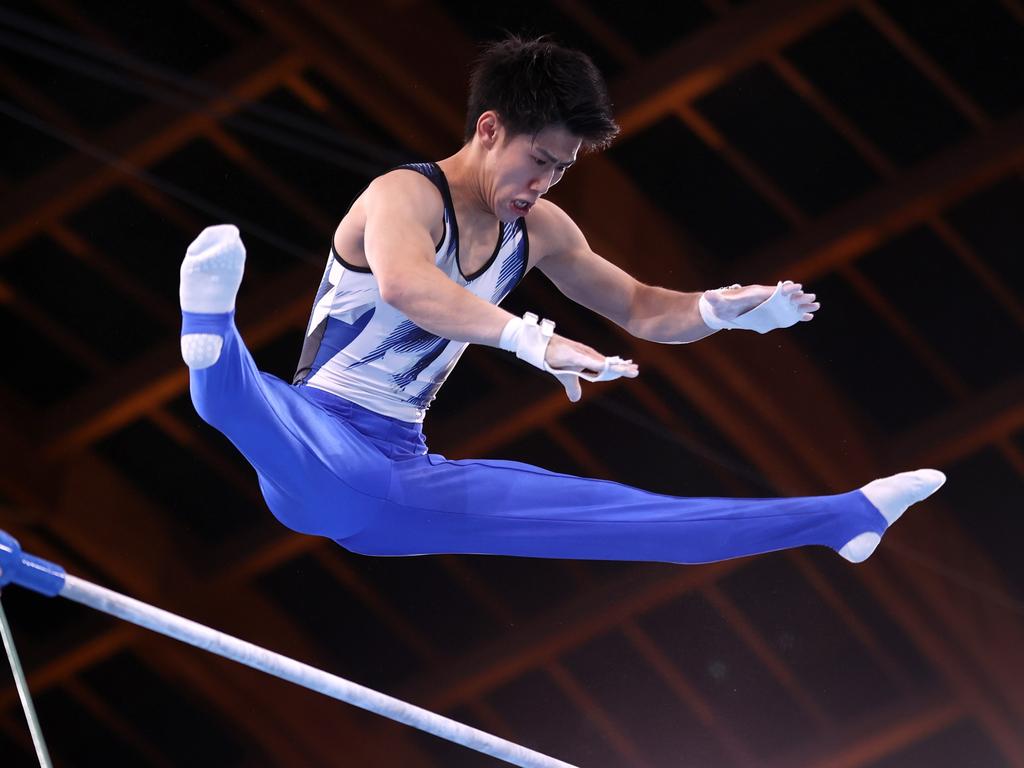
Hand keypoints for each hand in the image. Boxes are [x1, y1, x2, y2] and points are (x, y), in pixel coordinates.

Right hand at [544, 335, 638, 401]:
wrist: (544, 349)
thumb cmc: (556, 360)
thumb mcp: (567, 378)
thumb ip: (573, 388)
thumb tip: (575, 399)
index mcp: (589, 363)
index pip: (608, 367)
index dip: (620, 369)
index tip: (633, 369)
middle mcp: (589, 358)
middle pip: (608, 364)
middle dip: (622, 367)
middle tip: (636, 370)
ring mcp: (583, 356)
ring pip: (602, 362)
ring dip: (615, 366)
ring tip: (628, 369)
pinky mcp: (574, 355)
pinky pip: (588, 361)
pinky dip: (597, 364)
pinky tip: (606, 367)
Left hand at [703, 281, 819, 326]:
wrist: (721, 309)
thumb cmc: (721, 304)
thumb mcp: (717, 302)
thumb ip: (715, 298)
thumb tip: (708, 295)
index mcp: (756, 294)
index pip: (772, 291)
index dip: (784, 289)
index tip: (796, 287)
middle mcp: (765, 298)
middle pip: (785, 297)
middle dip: (798, 297)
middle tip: (812, 297)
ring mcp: (768, 306)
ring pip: (788, 305)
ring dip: (801, 305)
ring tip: (816, 306)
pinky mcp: (769, 314)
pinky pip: (786, 314)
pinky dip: (797, 315)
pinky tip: (808, 317)